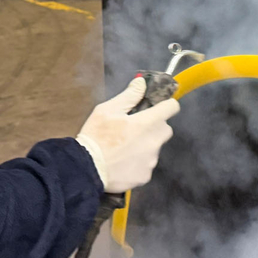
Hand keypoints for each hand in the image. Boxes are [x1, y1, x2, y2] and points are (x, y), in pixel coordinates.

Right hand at [75, 76, 179, 192]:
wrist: (86, 169)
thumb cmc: (96, 137)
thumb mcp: (107, 110)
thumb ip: (129, 95)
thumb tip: (142, 82)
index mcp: (147, 122)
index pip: (172, 107)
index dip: (165, 105)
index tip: (157, 107)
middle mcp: (154, 142)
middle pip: (165, 129)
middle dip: (154, 127)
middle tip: (134, 128)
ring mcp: (151, 161)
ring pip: (155, 148)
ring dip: (145, 145)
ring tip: (124, 148)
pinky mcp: (145, 176)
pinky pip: (146, 165)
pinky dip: (138, 162)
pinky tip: (123, 162)